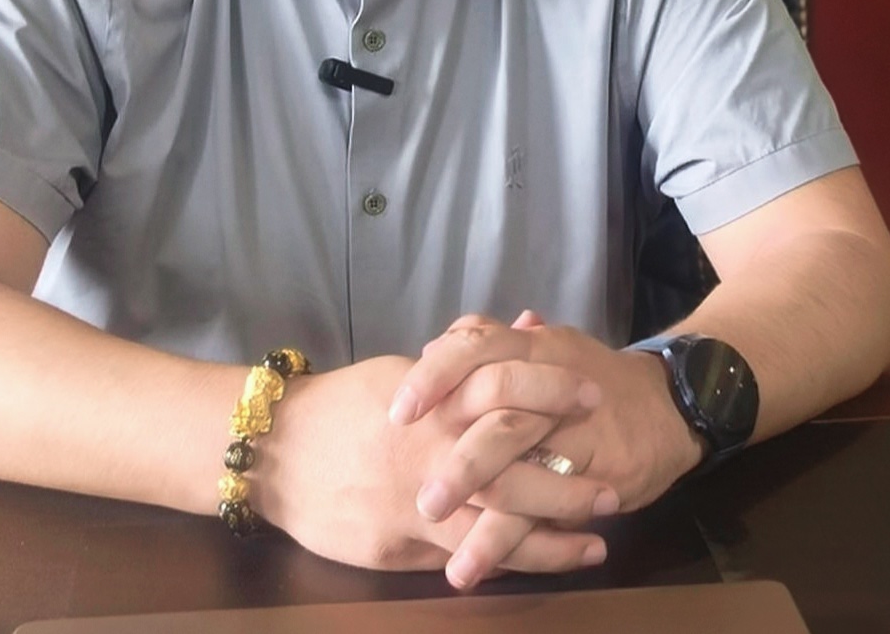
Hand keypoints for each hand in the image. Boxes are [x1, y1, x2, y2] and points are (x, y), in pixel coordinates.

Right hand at [255, 352, 613, 575]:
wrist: (275, 451)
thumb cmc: (345, 404)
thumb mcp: (406, 369)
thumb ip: (466, 357)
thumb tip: (527, 325)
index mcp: (433, 401)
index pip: (506, 390)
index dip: (554, 395)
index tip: (594, 396)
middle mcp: (432, 451)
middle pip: (515, 469)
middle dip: (568, 483)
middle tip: (614, 487)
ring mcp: (418, 503)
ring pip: (499, 526)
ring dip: (553, 536)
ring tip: (597, 541)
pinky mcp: (400, 545)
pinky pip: (465, 555)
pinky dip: (508, 559)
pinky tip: (541, 563)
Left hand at [390, 312, 705, 587]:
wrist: (670, 403)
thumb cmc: (592, 377)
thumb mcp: (546, 350)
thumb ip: (495, 349)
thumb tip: (437, 343)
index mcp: (530, 347)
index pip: (475, 346)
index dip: (434, 376)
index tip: (397, 411)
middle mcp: (550, 381)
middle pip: (498, 413)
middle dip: (456, 460)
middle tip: (421, 500)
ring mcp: (576, 428)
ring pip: (524, 466)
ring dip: (480, 513)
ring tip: (445, 550)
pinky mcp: (599, 471)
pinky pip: (552, 507)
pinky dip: (513, 539)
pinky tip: (480, 564)